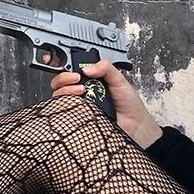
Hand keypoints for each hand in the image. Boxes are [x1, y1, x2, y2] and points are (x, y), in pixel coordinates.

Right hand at [43, 55, 162, 147]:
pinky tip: (79, 106)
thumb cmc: (129, 105)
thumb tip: (88, 68)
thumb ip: (106, 68)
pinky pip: (65, 115)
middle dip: (64, 79)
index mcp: (90, 82)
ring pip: (59, 100)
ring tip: (81, 92)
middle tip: (76, 79)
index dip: (64, 69)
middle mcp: (81, 95)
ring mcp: (78, 109)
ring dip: (66, 92)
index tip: (69, 68)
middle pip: (59, 86)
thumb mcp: (119, 79)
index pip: (70, 73)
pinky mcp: (77, 122)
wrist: (134, 126)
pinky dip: (67, 109)